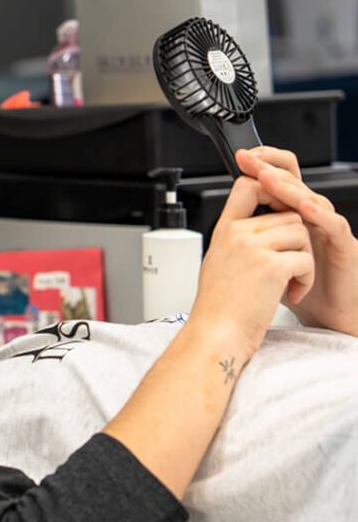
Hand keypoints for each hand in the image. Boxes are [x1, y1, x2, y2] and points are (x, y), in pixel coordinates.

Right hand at [189, 169, 313, 359]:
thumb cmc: (218, 306)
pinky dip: (305, 279)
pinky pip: (306, 259)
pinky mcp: (272, 266)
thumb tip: (263, 225)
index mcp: (224, 230)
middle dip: (297, 240)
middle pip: (288, 214)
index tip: (279, 210)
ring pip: (301, 233)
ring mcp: (253, 247)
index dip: (270, 190)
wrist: (215, 334)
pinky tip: (289, 293)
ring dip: (304, 259)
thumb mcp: (219, 260)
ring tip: (287, 282)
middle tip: (287, 266)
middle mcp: (237, 233)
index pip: (247, 186)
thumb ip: (237, 238)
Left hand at [237, 146, 357, 335]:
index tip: (240, 157)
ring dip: (288, 188)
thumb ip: (251, 240)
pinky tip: (302, 207)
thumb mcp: (265, 259)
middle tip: (250, 158)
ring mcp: (328, 230)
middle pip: (294, 183)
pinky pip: (332, 225)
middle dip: (271, 169)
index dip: (263, 166)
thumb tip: (224, 229)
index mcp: (290, 218)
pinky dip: (318, 214)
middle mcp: (311, 218)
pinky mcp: (343, 246)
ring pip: (311, 199)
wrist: (323, 316)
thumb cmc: (296, 288)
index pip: (279, 182)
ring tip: (268, 178)